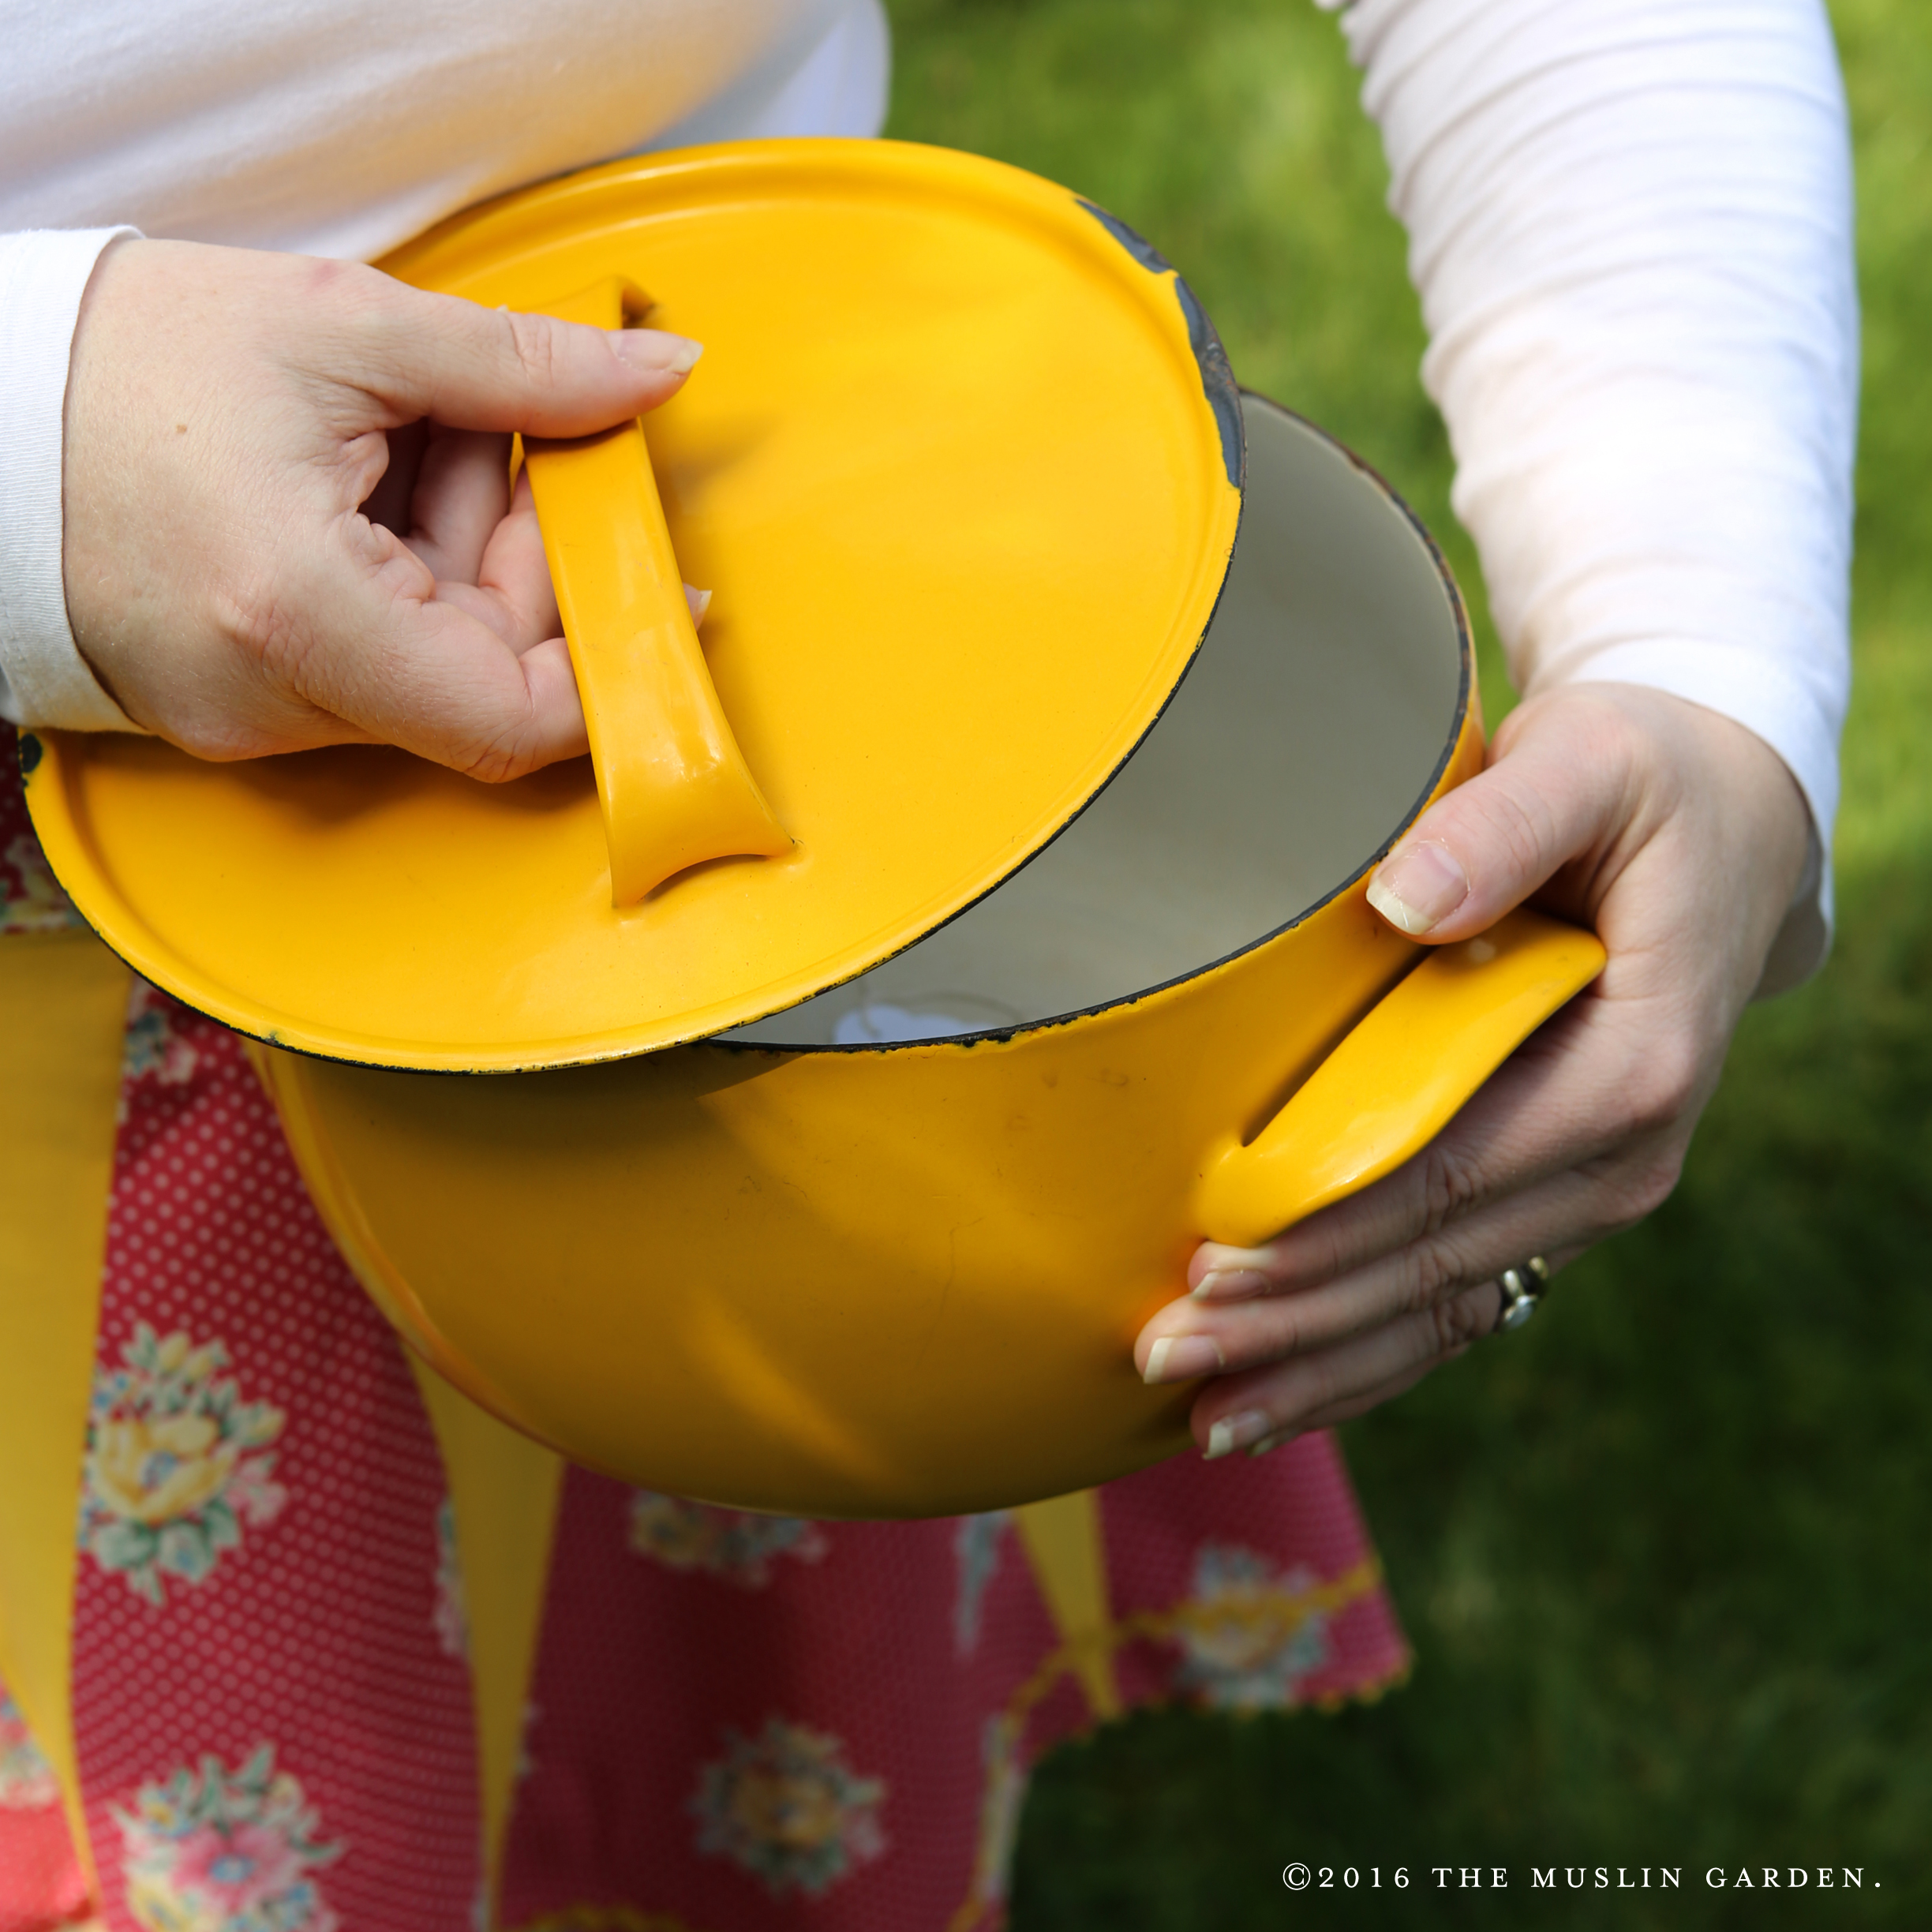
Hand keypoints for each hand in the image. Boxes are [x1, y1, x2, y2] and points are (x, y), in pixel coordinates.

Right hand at [62, 237, 701, 778]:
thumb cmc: (122, 357)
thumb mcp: (343, 327)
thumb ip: (525, 367)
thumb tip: (657, 375)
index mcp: (300, 614)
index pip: (514, 716)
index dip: (611, 658)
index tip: (660, 593)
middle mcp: (274, 698)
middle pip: (487, 676)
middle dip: (524, 558)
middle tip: (501, 445)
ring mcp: (251, 717)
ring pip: (436, 666)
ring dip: (459, 556)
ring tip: (395, 445)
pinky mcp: (239, 708)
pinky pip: (375, 665)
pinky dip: (401, 579)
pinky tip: (360, 489)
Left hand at [1133, 682, 1811, 1456]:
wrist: (1729, 833)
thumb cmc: (1643, 785)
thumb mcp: (1589, 765)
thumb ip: (1501, 826)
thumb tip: (1400, 897)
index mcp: (1635, 1063)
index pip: (1453, 1171)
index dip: (1330, 1226)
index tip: (1217, 1260)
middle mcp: (1623, 1156)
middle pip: (1434, 1265)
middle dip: (1296, 1321)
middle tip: (1167, 1353)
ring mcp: (1590, 1193)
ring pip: (1444, 1311)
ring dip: (1321, 1367)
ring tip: (1202, 1413)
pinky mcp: (1553, 1200)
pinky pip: (1459, 1301)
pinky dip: (1368, 1358)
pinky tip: (1280, 1400)